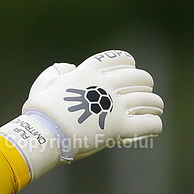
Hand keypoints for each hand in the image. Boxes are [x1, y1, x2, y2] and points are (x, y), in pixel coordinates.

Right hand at [0, 50, 162, 178]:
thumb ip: (56, 72)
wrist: (42, 133)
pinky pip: (149, 123)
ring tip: (155, 110)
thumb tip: (70, 68)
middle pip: (140, 78)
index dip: (129, 64)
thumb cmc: (39, 113)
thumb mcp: (43, 84)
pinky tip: (153, 126)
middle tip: (145, 93)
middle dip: (145, 84)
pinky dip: (154, 124)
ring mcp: (115, 106)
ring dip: (154, 105)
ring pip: (149, 101)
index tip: (130, 70)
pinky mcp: (120, 127)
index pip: (118, 59)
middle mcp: (105, 85)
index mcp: (88, 73)